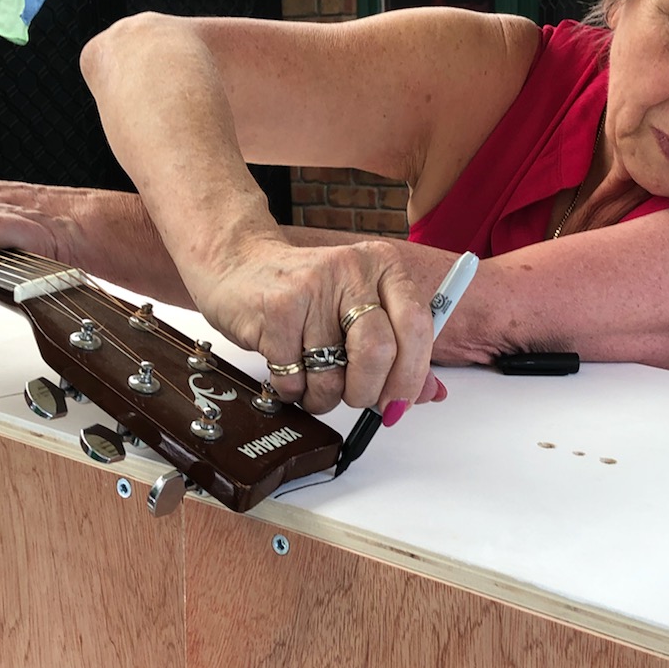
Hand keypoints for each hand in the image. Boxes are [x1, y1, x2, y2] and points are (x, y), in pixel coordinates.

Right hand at [191, 233, 438, 414]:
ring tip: (313, 378)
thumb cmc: (306, 292)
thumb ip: (401, 351)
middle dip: (367, 392)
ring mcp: (311, 288)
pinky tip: (287, 366)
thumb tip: (431, 394)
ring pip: (333, 376)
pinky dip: (293, 390)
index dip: (411, 376)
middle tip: (355, 396)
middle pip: (379, 352)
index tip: (399, 403)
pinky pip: (295, 379)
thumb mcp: (360, 309)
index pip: (418, 326)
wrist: (238, 264)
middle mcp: (351, 271)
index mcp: (384, 266)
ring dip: (324, 396)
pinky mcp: (276, 310)